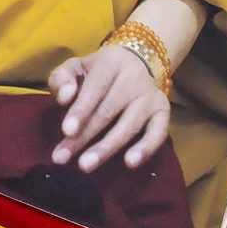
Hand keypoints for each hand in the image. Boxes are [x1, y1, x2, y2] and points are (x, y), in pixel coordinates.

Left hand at [46, 45, 169, 172]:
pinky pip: (158, 133)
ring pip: (129, 125)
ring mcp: (151, 96)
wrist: (138, 62)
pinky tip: (130, 163)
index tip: (66, 131)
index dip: (81, 110)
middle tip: (62, 158)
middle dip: (84, 136)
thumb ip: (62, 78)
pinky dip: (145, 149)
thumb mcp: (76, 66)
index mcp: (111, 62)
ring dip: (106, 148)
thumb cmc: (99, 70)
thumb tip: (64, 98)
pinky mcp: (164, 112)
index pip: (95, 87)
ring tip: (85, 166)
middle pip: (108, 111)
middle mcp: (135, 78)